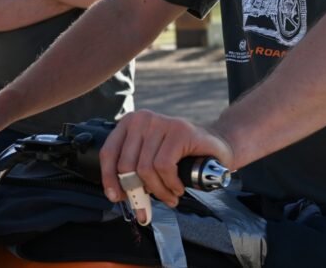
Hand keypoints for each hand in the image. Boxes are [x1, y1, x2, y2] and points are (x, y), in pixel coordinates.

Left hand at [98, 109, 233, 207]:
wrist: (216, 149)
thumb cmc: (181, 157)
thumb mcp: (151, 160)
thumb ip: (134, 171)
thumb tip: (117, 195)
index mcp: (129, 123)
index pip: (109, 152)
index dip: (109, 178)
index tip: (115, 197)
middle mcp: (142, 119)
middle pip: (126, 164)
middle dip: (136, 191)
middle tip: (145, 206)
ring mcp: (161, 123)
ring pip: (146, 168)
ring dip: (158, 191)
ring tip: (168, 196)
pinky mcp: (180, 131)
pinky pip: (164, 166)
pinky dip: (170, 183)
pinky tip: (177, 187)